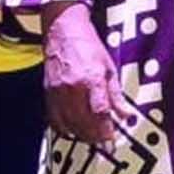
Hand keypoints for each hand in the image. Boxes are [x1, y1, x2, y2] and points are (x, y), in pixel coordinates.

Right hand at [44, 2, 121, 145]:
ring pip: (68, 125)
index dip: (106, 129)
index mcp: (91, 79)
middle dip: (95, 136)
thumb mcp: (109, 67)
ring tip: (92, 137)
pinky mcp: (47, 94)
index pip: (99, 112)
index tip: (112, 140)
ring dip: (81, 135)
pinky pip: (54, 120)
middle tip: (104, 142)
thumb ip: (116, 94)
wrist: (63, 31)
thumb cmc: (89, 46)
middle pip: (83, 123)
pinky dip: (65, 128)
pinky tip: (74, 130)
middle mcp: (72, 88)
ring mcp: (57, 92)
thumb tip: (126, 115)